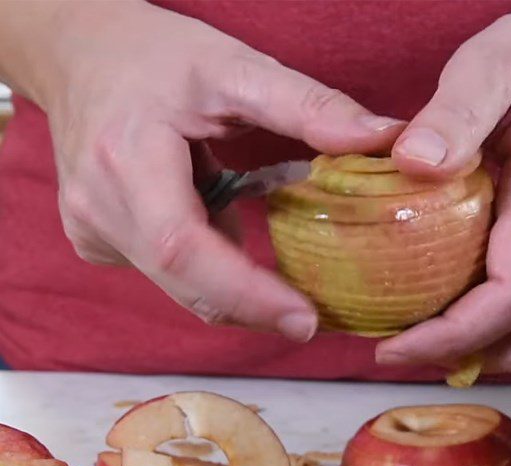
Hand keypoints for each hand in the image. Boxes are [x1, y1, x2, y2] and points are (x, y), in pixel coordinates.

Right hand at [44, 0, 401, 340]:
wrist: (78, 54)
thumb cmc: (154, 56)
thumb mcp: (234, 67)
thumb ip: (309, 105)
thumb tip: (383, 137)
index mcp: (127, 159)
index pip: (184, 247)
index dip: (246, 293)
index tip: (303, 319)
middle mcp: (98, 206)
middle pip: (185, 285)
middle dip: (253, 308)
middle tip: (308, 317)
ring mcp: (91, 230)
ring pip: (179, 290)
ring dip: (233, 290)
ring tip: (268, 265)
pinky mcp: (96, 242)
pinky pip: (166, 277)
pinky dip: (206, 271)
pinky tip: (216, 229)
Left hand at [378, 7, 510, 372]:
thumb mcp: (495, 63)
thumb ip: (457, 110)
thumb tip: (411, 163)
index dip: (454, 333)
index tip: (394, 347)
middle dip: (455, 354)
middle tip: (393, 347)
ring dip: (476, 353)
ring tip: (417, 338)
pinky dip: (490, 336)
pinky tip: (449, 315)